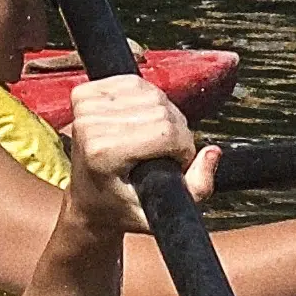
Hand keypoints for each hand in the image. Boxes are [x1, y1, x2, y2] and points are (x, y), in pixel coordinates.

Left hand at [55, 72, 201, 248]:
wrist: (86, 198)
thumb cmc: (120, 207)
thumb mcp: (159, 212)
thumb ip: (197, 189)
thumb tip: (213, 152)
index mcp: (104, 153)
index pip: (166, 131)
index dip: (183, 148)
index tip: (175, 164)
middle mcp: (89, 126)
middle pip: (162, 109)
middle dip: (175, 131)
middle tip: (164, 153)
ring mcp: (85, 107)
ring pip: (151, 93)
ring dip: (162, 114)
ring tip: (152, 139)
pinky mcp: (83, 93)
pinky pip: (134, 83)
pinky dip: (145, 100)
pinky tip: (137, 121)